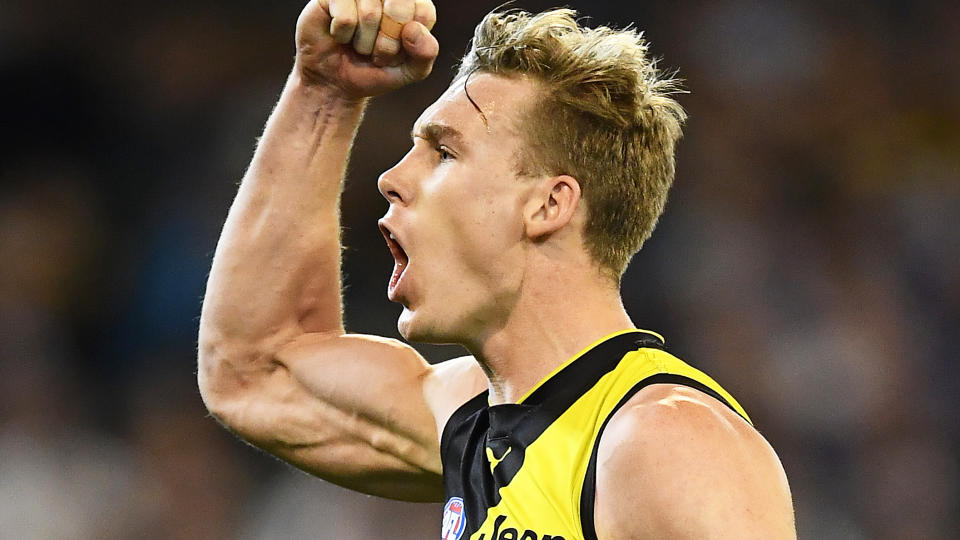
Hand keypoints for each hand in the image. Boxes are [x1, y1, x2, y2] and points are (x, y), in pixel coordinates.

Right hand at [295, 0, 438, 98]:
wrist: (335, 81)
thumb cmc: (374, 70)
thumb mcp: (410, 70)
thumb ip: (426, 53)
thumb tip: (413, 29)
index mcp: (413, 3)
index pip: (423, 13)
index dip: (410, 41)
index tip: (399, 51)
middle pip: (399, 7)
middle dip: (387, 42)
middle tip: (377, 52)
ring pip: (370, 14)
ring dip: (363, 43)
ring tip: (358, 45)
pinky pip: (345, 17)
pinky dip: (342, 35)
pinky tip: (339, 35)